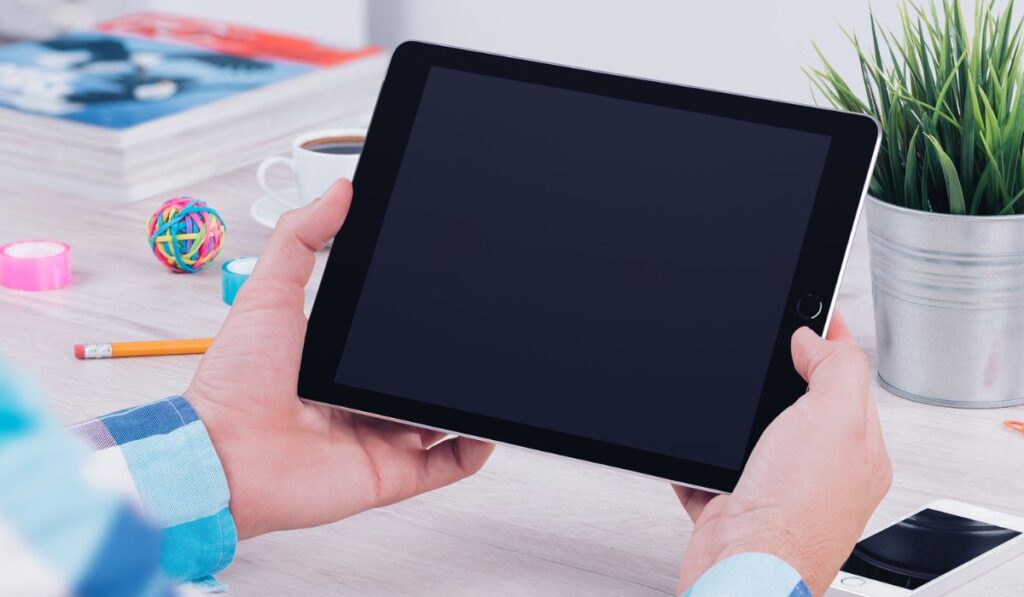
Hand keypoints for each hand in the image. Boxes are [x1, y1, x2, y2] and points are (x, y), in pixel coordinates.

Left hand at [186, 179, 493, 539]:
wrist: (223, 455)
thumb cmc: (235, 384)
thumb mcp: (268, 293)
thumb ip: (302, 238)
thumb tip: (339, 190)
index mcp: (338, 359)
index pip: (392, 335)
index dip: (422, 314)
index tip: (446, 286)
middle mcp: (362, 398)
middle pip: (422, 375)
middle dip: (451, 355)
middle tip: (477, 328)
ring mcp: (381, 435)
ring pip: (444, 417)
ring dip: (469, 398)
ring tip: (489, 371)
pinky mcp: (392, 472)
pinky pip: (449, 463)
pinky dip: (476, 446)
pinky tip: (485, 423)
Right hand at [674, 313, 891, 595]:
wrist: (742, 570)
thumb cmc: (794, 517)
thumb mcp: (835, 419)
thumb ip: (836, 369)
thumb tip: (816, 338)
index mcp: (857, 448)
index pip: (847, 377)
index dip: (828, 339)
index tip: (809, 307)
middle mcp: (819, 470)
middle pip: (798, 402)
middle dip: (774, 375)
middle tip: (763, 343)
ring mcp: (775, 488)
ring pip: (753, 435)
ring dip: (733, 420)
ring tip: (726, 399)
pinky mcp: (734, 503)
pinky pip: (714, 469)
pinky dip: (700, 459)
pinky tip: (697, 451)